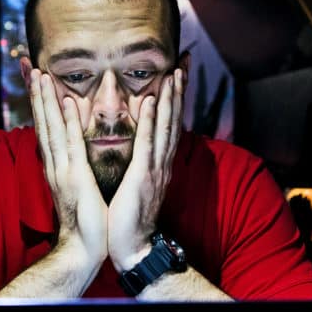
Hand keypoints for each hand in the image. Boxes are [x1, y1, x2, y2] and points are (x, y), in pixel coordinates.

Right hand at [29, 70, 107, 263]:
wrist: (83, 247)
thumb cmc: (84, 220)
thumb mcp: (75, 187)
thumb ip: (71, 168)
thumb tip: (69, 154)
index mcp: (56, 165)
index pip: (45, 128)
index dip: (40, 104)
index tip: (36, 81)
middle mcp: (54, 164)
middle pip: (43, 123)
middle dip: (37, 95)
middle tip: (31, 68)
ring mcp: (62, 169)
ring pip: (51, 128)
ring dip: (46, 101)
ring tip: (41, 75)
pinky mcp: (75, 176)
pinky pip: (70, 143)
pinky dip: (67, 121)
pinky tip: (66, 101)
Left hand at [107, 69, 185, 271]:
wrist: (132, 247)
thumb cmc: (129, 219)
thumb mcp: (138, 186)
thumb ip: (142, 166)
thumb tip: (141, 151)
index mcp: (159, 164)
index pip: (169, 126)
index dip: (174, 100)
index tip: (177, 76)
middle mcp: (162, 163)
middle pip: (173, 120)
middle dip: (178, 92)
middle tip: (183, 64)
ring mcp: (155, 169)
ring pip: (164, 127)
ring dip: (169, 99)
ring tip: (173, 73)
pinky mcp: (142, 176)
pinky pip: (147, 143)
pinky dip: (150, 121)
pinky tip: (151, 101)